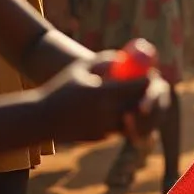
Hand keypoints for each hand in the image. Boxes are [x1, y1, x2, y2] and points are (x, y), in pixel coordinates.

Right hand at [41, 54, 167, 143]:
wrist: (40, 119)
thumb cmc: (60, 89)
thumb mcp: (80, 69)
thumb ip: (104, 59)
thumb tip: (124, 55)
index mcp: (103, 93)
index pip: (138, 86)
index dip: (149, 80)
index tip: (152, 74)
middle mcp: (106, 112)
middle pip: (141, 104)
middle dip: (151, 96)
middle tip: (153, 89)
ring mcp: (105, 128)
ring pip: (134, 120)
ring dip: (139, 110)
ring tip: (141, 101)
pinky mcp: (101, 138)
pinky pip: (120, 128)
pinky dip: (125, 121)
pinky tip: (123, 112)